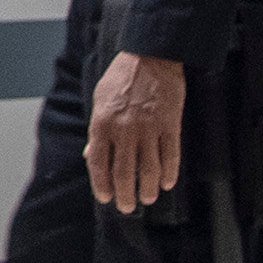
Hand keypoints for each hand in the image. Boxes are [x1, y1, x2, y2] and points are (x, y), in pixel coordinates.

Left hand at [87, 50, 187, 209]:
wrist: (151, 56)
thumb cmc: (122, 77)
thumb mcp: (100, 100)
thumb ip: (97, 130)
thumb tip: (91, 156)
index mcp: (102, 124)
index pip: (99, 164)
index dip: (101, 185)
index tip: (105, 197)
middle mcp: (124, 130)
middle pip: (124, 172)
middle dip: (125, 194)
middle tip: (127, 206)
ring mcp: (149, 128)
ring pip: (149, 169)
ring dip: (148, 188)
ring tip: (148, 198)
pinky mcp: (170, 125)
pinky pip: (171, 155)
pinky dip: (170, 173)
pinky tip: (168, 183)